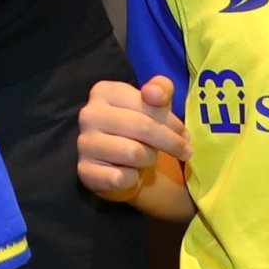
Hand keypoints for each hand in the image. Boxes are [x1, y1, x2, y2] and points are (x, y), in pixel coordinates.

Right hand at [76, 76, 186, 199]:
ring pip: (133, 153)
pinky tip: (131, 174)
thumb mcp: (156, 104)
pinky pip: (120, 177)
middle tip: (185, 152)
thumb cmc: (141, 130)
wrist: (122, 164)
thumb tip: (153, 93)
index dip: (172, 122)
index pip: (147, 103)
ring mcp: (84, 143)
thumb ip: (161, 89)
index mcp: (103, 91)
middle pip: (143, 128)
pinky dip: (132, 178)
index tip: (184, 134)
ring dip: (149, 159)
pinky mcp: (84, 171)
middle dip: (170, 143)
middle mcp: (88, 114)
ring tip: (148, 158)